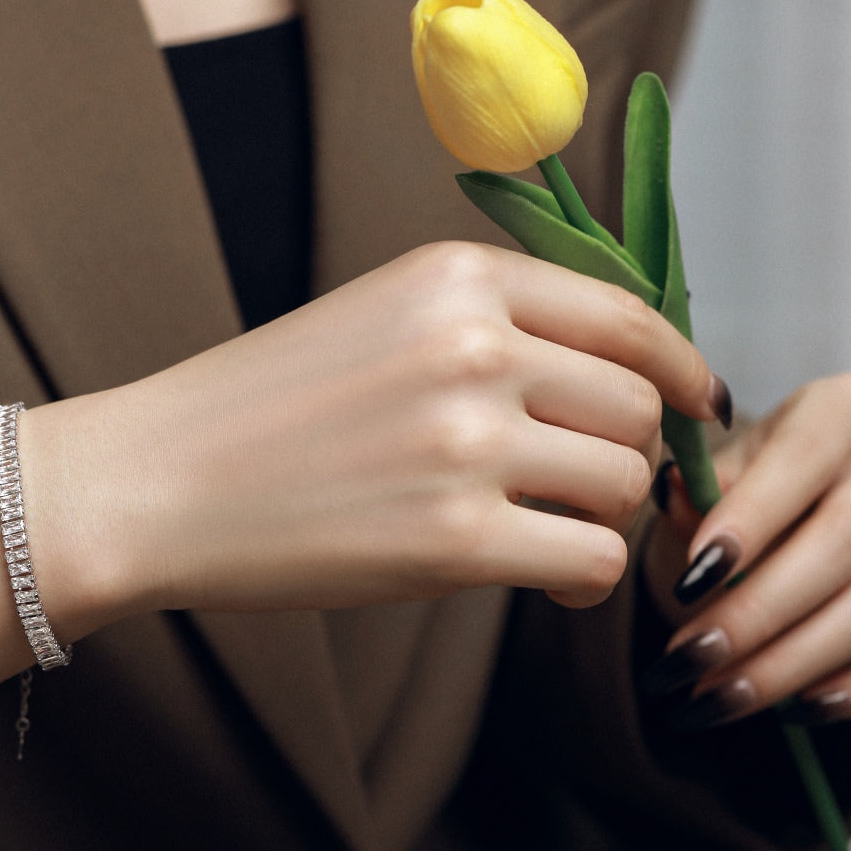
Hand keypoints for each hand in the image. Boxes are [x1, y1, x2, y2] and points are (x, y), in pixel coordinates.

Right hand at [30, 241, 722, 624]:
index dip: (679, 367)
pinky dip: (582, 576)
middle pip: (638, 403)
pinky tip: (542, 576)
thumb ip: (492, 329)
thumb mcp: (378, 319)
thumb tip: (618, 385)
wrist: (155, 479)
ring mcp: (465, 440)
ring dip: (604, 515)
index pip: (627, 314)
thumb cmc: (261, 407)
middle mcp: (473, 343)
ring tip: (554, 532)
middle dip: (633, 452)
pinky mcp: (451, 538)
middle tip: (590, 486)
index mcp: (455, 274)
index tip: (695, 404)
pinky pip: (588, 558)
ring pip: (624, 482)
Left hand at [641, 373, 850, 727]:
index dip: (752, 517)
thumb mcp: (716, 475)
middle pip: (845, 538)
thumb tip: (672, 496)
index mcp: (841, 410)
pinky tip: (799, 706)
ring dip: (796, 660)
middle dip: (761, 608)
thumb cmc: (747, 494)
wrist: (801, 524)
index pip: (803, 455)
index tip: (693, 574)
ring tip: (719, 695)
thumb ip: (697, 488)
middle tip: (690, 655)